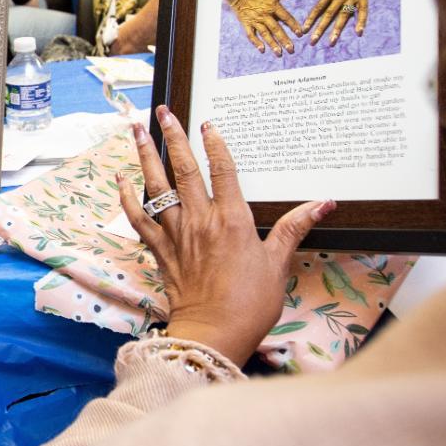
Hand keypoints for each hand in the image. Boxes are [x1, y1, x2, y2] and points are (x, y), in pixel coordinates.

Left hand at [118, 106, 334, 364]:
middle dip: (173, 136)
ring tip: (137, 130)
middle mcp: (200, 221)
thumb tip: (323, 203)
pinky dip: (128, 198)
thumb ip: (294, 229)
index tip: (208, 123)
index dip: (215, 144)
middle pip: (183, 169)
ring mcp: (176, 234)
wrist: (214, 334)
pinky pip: (139, 219)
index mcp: (232, 220)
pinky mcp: (160, 251)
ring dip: (145, 156)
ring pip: (156, 187)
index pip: (223, 171)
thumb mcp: (278, 264)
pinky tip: (121, 180)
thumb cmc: (250, 303)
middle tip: (163, 111)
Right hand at [228, 0, 301, 56]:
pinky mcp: (246, 23)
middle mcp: (265, 15)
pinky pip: (251, 35)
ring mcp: (255, 20)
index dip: (293, 26)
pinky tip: (262, 49)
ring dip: (272, 44)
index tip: (300, 34)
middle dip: (284, 40)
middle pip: (277, 29)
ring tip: (279, 53)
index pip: (286, 18)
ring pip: (265, 34)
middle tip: (291, 50)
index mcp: (273, 6)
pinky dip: (256, 42)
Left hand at [300, 0, 375, 45]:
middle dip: (320, 29)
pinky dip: (361, 21)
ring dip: (337, 29)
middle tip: (313, 41)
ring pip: (343, 16)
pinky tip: (359, 32)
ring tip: (332, 41)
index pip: (318, 8)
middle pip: (328, 15)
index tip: (304, 29)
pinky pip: (362, 12)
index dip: (311, 19)